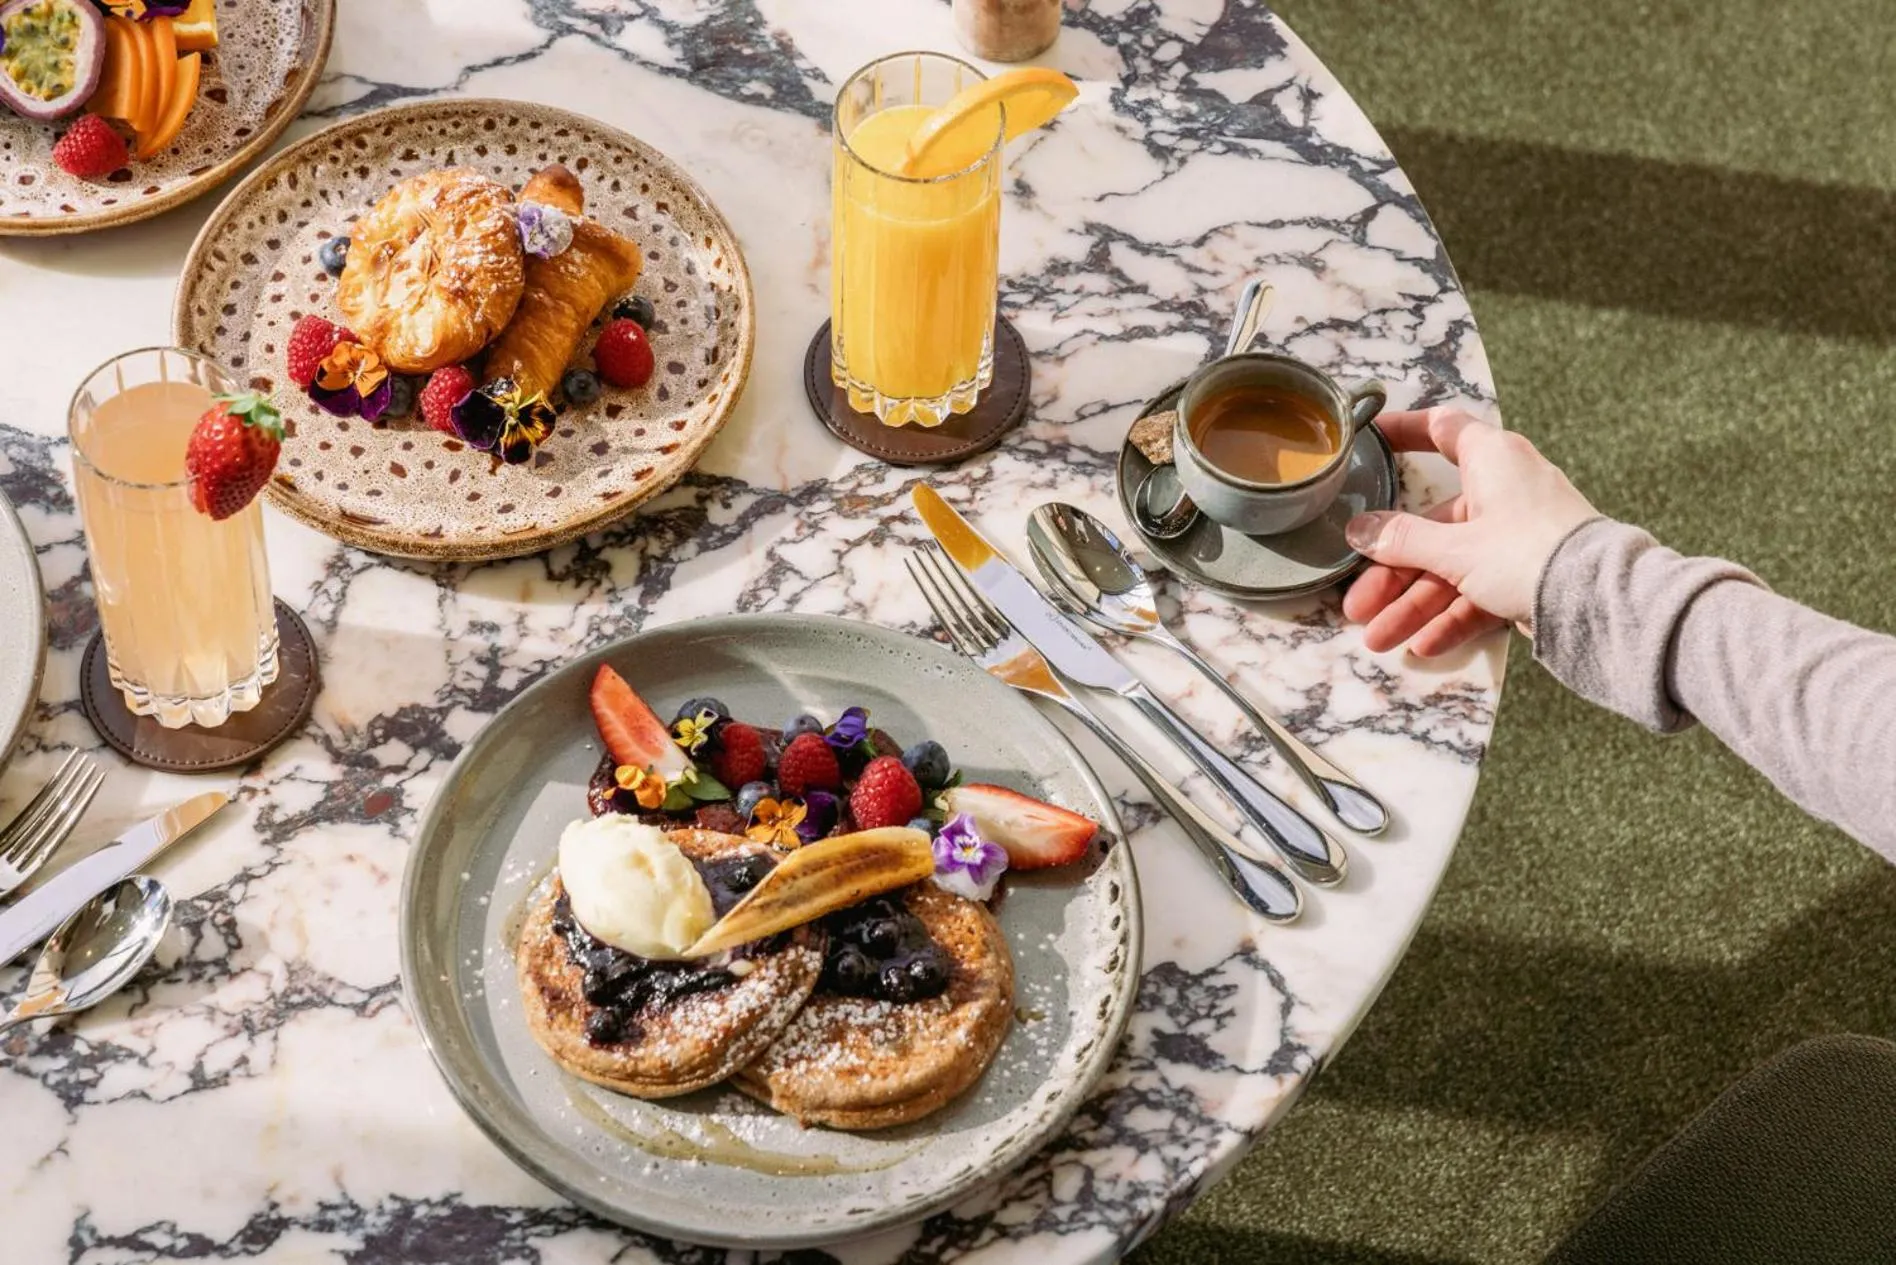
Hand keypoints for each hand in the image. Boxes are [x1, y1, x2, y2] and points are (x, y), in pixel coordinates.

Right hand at [1342, 408, 1597, 655]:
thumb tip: (1360, 531)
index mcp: (1492, 459)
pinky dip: (1453, 617)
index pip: (1441, 430)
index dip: (1404, 431)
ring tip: (1381, 640)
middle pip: (1433, 527)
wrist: (1600, 602)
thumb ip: (1402, 540)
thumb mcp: (1455, 549)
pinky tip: (1425, 645)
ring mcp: (1517, 535)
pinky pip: (1480, 592)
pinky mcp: (1529, 573)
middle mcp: (1505, 491)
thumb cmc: (1530, 552)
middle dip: (1393, 573)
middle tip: (1358, 605)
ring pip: (1452, 568)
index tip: (1371, 440)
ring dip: (1415, 606)